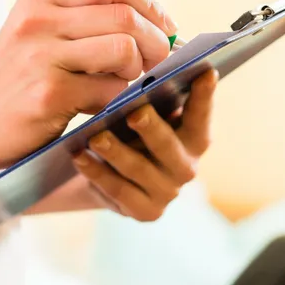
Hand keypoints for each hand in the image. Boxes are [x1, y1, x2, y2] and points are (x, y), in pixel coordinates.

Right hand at [0, 0, 176, 172]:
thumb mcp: (40, 34)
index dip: (150, 4)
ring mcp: (41, 56)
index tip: (164, 26)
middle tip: (159, 60)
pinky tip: (104, 103)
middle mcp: (39, 20)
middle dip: (155, 40)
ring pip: (123, 49)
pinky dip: (118, 99)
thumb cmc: (16, 80)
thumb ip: (87, 20)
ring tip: (125, 82)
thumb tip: (157, 23)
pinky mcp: (48, 93)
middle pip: (125, 15)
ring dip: (137, 70)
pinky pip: (110, 90)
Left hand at [73, 68, 216, 220]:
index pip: (201, 115)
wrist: (116, 179)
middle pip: (168, 146)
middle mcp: (187, 167)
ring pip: (139, 170)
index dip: (204, 96)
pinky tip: (79, 156)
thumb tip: (141, 73)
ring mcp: (167, 193)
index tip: (205, 72)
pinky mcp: (145, 212)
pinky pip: (117, 190)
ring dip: (116, 152)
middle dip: (152, 129)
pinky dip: (96, 172)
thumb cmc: (134, 135)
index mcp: (195, 138)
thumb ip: (154, 100)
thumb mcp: (149, 117)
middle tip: (135, 112)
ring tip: (95, 137)